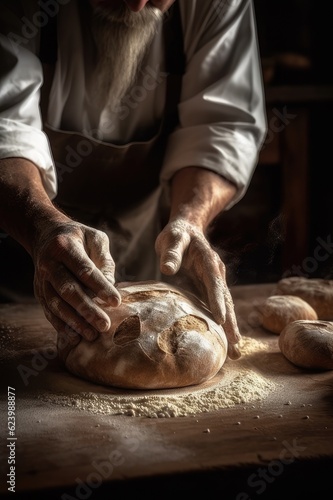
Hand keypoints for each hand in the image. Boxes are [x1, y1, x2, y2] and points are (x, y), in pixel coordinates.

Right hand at [32, 220, 120, 344]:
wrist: (45, 235)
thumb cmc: (78, 238)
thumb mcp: (95, 239)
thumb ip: (104, 260)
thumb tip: (110, 286)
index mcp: (64, 247)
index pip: (84, 270)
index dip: (100, 287)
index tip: (116, 302)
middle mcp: (49, 264)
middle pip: (68, 290)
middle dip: (87, 310)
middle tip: (105, 325)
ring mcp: (41, 279)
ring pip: (56, 304)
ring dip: (74, 322)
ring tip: (92, 335)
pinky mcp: (39, 292)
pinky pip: (48, 311)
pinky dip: (61, 326)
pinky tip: (75, 338)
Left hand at [155, 219, 240, 358]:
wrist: (187, 229)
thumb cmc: (178, 234)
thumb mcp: (172, 238)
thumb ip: (171, 253)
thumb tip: (167, 269)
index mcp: (208, 261)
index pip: (214, 282)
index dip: (218, 301)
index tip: (221, 319)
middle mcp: (216, 273)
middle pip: (226, 300)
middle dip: (231, 323)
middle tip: (236, 346)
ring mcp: (214, 281)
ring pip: (225, 307)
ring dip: (230, 328)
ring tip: (235, 352)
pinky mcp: (209, 288)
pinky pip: (216, 307)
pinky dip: (221, 324)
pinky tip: (222, 341)